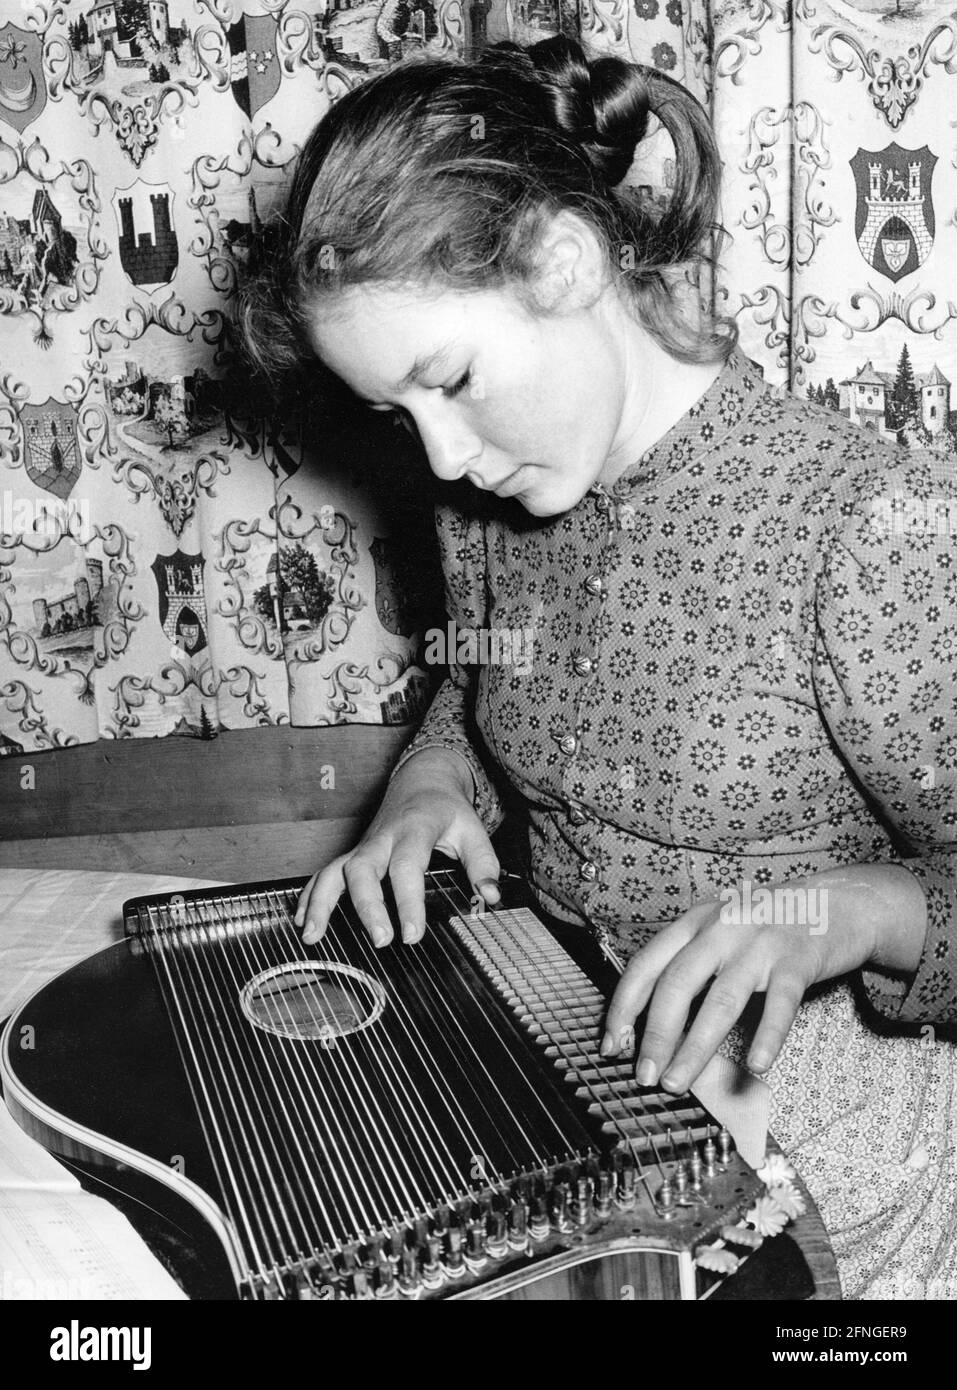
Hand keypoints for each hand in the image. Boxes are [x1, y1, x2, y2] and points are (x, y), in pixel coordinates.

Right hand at [294, 748, 500, 948]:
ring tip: (312, 936)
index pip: (407, 866)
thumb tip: (490, 896)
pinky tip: (303, 922)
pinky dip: (310, 897)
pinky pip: (324, 873)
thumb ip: (483, 863)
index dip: (408, 902)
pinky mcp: (352, 854)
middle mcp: (382, 838)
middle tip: (380, 940)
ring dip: (320, 902)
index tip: (411, 935)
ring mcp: (363, 846)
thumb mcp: (472, 828)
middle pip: (363, 868)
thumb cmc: (446, 810)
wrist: (421, 781)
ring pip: (334, 870)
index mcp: (414, 830)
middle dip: (366, 905)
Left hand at [600, 864, 926, 1093]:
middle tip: (645, 1076)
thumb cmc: (768, 926)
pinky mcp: (798, 960)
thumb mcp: (719, 930)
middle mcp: (720, 928)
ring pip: (720, 1000)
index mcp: (694, 923)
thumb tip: (652, 1024)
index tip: (611, 1046)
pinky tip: (756, 1065)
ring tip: (678, 1081)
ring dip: (695, 1046)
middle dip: (656, 1035)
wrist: (837, 901)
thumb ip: (689, 964)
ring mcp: (759, 943)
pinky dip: (767, 1035)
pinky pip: (781, 1003)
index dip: (623, 1007)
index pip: (645, 966)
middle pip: (676, 984)